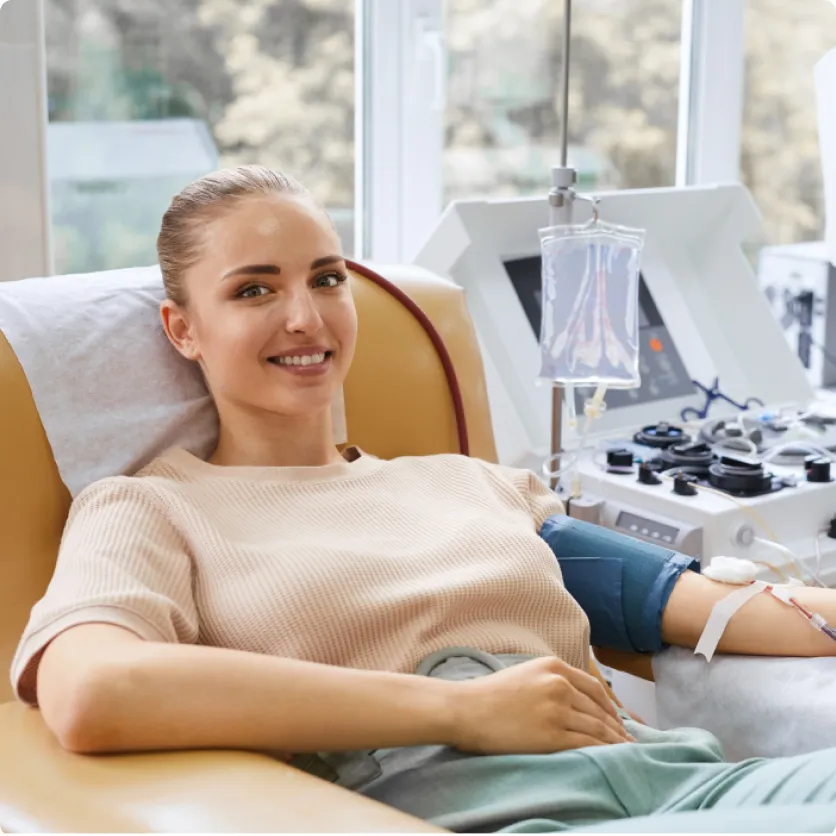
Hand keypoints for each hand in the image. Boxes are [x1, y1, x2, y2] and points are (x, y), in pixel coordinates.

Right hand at [450, 656, 634, 754]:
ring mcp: (556, 709)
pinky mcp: (551, 734)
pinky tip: (610, 757)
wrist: (466, 709)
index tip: (619, 719)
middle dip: (617, 726)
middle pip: (599, 709)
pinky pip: (586, 743)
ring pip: (597, 727)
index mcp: (553, 666)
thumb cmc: (490, 694)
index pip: (594, 687)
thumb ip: (552, 680)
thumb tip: (576, 699)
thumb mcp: (525, 673)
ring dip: (615, 741)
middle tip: (629, 739)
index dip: (610, 706)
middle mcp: (559, 684)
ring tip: (625, 751)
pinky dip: (602, 751)